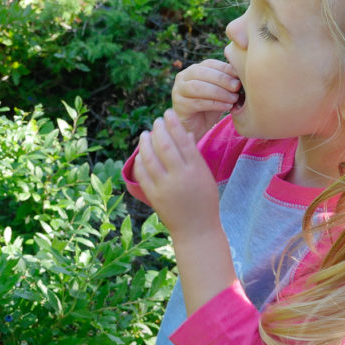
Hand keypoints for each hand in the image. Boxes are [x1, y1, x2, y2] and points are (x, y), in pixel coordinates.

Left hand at [132, 109, 220, 239]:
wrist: (196, 230)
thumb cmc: (204, 201)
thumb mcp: (205, 176)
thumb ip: (194, 155)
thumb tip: (185, 133)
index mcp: (196, 170)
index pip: (183, 140)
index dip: (174, 124)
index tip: (168, 114)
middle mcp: (180, 177)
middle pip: (165, 145)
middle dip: (159, 129)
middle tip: (156, 121)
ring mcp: (165, 187)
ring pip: (150, 158)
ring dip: (145, 142)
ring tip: (144, 134)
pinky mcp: (153, 196)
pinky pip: (142, 173)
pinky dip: (140, 161)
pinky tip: (141, 154)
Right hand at [171, 59, 240, 138]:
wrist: (197, 127)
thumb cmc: (210, 107)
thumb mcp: (220, 91)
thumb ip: (226, 81)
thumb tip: (241, 72)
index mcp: (194, 70)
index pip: (209, 63)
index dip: (225, 68)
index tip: (239, 75)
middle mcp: (183, 77)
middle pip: (202, 73)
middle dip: (222, 79)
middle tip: (237, 87)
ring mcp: (178, 91)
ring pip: (198, 87)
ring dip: (219, 92)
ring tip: (233, 99)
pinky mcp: (179, 105)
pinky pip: (198, 103)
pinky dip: (215, 104)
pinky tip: (227, 106)